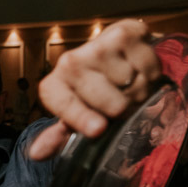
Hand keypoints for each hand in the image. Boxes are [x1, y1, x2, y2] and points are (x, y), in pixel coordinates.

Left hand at [29, 19, 162, 160]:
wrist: (114, 52)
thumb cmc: (92, 91)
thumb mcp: (74, 116)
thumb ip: (58, 137)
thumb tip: (36, 154)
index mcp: (54, 85)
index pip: (64, 102)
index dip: (81, 117)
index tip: (98, 129)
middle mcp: (70, 63)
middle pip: (110, 103)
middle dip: (122, 111)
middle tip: (119, 106)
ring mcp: (98, 46)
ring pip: (133, 87)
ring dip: (138, 93)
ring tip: (128, 87)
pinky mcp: (125, 32)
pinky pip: (149, 68)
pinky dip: (150, 76)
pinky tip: (138, 71)